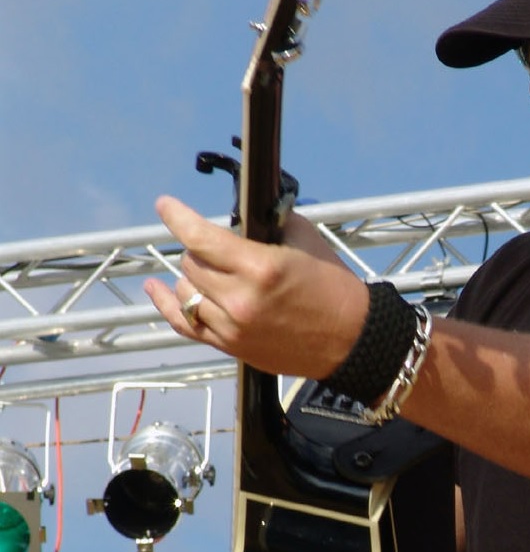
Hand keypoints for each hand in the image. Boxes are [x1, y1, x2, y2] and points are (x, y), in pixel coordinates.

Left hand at [144, 196, 367, 377]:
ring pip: (185, 290)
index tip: (166, 205)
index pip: (201, 238)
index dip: (177, 217)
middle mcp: (241, 299)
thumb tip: (242, 216)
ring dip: (194, 275)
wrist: (351, 338)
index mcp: (261, 268)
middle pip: (192, 262)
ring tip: (211, 271)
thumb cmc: (334, 288)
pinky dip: (167, 304)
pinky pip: (184, 323)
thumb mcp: (306, 240)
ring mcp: (232, 326)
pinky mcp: (230, 346)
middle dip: (201, 249)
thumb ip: (269, 224)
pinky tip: (158, 288)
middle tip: (220, 247)